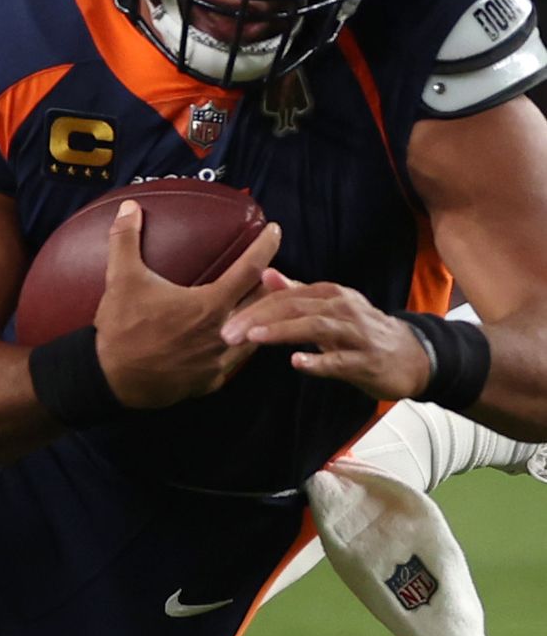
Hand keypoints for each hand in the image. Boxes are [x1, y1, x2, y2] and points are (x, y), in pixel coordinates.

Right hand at [94, 199, 283, 407]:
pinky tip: (237, 340)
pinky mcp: (209, 382)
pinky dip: (241, 346)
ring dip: (261, 318)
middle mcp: (222, 334)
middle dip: (271, 285)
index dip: (264, 247)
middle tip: (272, 270)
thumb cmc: (121, 329)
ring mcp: (218, 362)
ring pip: (256, 336)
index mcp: (209, 306)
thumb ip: (126, 240)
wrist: (111, 380)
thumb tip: (128, 207)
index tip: (274, 231)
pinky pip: (235, 362)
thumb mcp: (121, 279)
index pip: (249, 270)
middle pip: (263, 304)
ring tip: (260, 305)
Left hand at [219, 274, 432, 399]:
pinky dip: (319, 361)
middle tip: (228, 333)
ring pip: (316, 327)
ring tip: (255, 338)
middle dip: (258, 318)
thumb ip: (296, 293)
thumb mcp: (328, 308)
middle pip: (296, 307)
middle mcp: (343, 308)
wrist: (412, 356)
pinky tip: (297, 362)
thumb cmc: (361, 332)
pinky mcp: (368, 361)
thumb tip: (265, 273)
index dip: (252, 307)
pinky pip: (342, 360)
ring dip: (283, 332)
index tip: (222, 321)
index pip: (285, 296)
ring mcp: (357, 333)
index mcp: (329, 294)